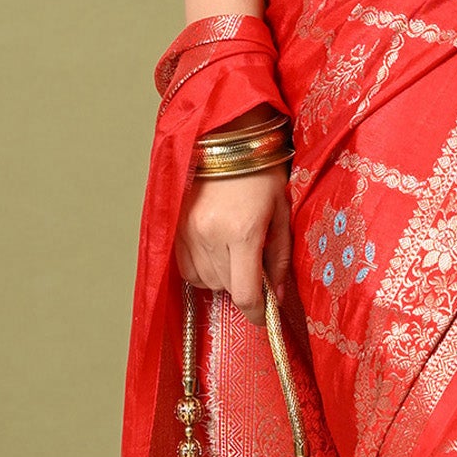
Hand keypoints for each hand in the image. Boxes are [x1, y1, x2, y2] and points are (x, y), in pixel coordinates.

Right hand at [175, 170, 290, 318]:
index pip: (245, 293)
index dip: (256, 313)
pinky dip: (202, 270)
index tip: (263, 317)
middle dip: (243, 287)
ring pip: (205, 282)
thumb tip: (278, 294)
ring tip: (235, 254)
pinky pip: (186, 269)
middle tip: (254, 266)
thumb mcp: (282, 212)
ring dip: (222, 279)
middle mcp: (211, 235)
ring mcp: (188, 232)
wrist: (224, 139)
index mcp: (243, 231)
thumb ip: (280, 256)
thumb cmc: (261, 173)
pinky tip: (215, 253)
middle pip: (225, 288)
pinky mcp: (175, 228)